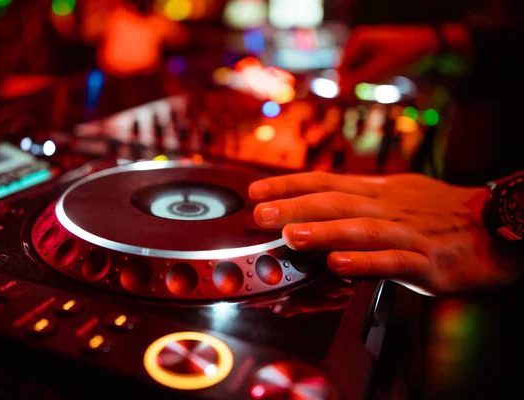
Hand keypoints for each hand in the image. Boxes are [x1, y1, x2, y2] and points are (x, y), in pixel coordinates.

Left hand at [249, 172, 519, 294]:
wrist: (497, 226)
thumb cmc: (440, 211)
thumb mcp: (397, 193)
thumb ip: (358, 199)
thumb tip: (315, 203)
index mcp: (379, 191)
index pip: (326, 182)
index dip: (289, 186)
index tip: (256, 191)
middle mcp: (389, 208)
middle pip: (337, 203)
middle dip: (296, 207)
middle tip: (261, 213)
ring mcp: (408, 234)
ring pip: (361, 230)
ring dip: (324, 232)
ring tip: (292, 236)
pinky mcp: (428, 263)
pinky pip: (393, 262)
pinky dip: (365, 262)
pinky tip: (339, 265)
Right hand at [337, 25, 437, 97]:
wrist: (429, 44)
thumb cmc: (406, 53)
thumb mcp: (382, 68)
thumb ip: (359, 80)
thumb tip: (339, 93)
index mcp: (357, 40)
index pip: (341, 69)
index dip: (343, 86)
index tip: (349, 102)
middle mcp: (358, 43)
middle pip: (346, 72)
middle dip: (351, 86)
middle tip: (358, 102)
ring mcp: (365, 50)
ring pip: (355, 74)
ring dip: (360, 86)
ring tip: (368, 96)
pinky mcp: (373, 57)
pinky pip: (364, 73)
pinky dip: (368, 82)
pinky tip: (376, 87)